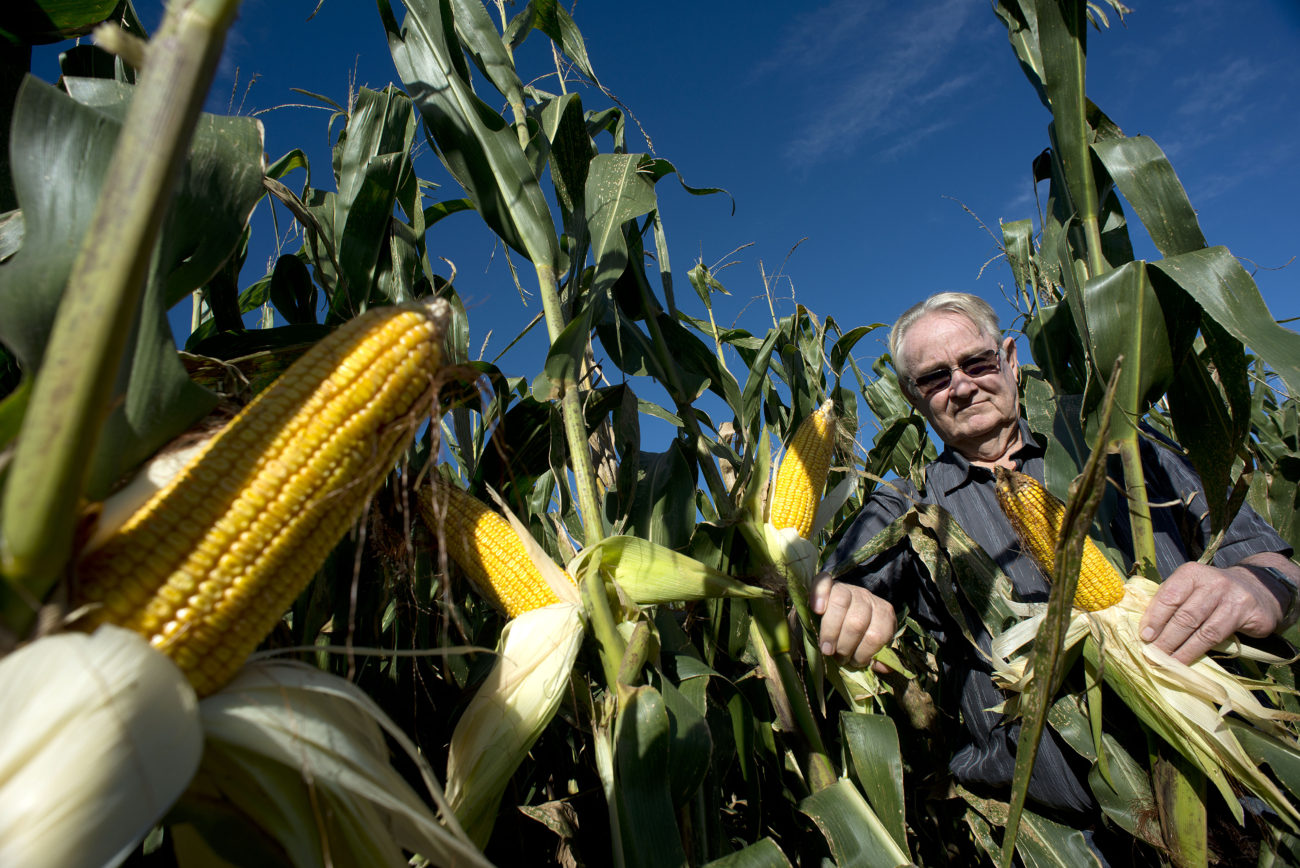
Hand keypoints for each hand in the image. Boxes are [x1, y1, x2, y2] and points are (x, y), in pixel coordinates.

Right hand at [810, 572, 895, 670]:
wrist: (833, 617)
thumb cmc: (853, 638)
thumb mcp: (869, 648)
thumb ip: (877, 656)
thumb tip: (882, 667)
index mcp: (883, 613)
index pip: (878, 634)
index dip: (864, 653)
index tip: (855, 663)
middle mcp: (867, 598)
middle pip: (857, 621)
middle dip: (846, 646)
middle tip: (838, 658)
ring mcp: (847, 588)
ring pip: (841, 603)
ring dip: (831, 631)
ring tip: (826, 649)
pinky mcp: (828, 584)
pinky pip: (824, 583)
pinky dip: (820, 595)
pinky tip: (817, 610)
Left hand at [1139, 559, 1287, 663]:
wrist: (1257, 588)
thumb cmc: (1212, 592)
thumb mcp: (1190, 588)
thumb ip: (1171, 602)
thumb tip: (1146, 629)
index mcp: (1192, 573)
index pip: (1169, 596)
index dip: (1155, 618)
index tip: (1144, 636)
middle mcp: (1213, 583)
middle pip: (1185, 616)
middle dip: (1166, 639)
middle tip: (1152, 656)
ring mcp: (1234, 599)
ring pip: (1204, 631)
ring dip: (1183, 650)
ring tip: (1168, 663)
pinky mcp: (1250, 615)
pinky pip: (1222, 638)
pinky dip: (1201, 652)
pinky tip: (1189, 661)